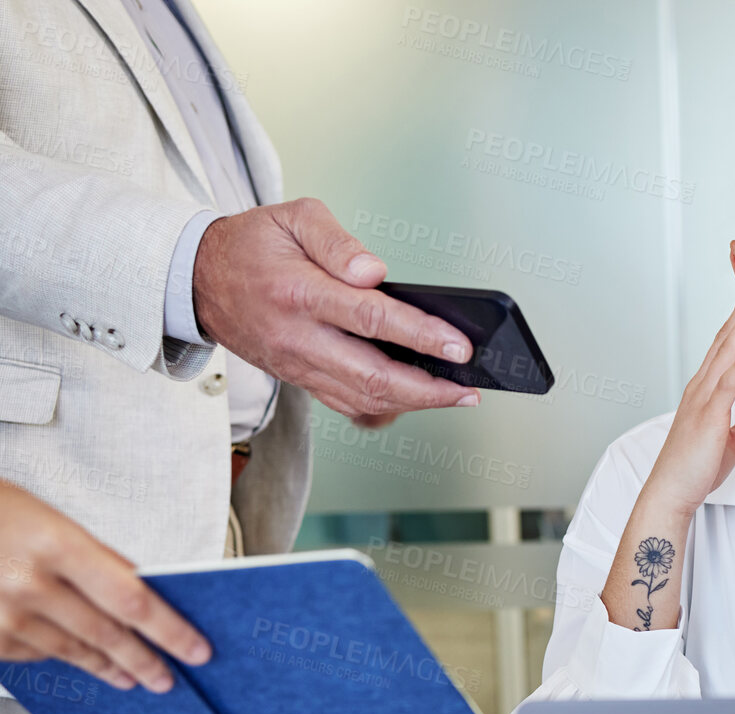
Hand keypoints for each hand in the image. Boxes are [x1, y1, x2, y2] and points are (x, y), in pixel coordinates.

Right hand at [0, 482, 210, 692]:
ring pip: (74, 651)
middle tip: (169, 676)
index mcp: (57, 545)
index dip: (170, 631)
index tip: (196, 649)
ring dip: (109, 666)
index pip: (132, 600)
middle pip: (107, 634)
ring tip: (132, 674)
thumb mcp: (53, 521)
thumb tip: (146, 589)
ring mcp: (3, 615)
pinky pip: (37, 654)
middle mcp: (29, 583)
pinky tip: (81, 658)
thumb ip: (100, 558)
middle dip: (145, 660)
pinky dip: (63, 655)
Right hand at [192, 198, 478, 419]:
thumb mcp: (292, 217)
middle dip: (429, 388)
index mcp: (299, 291)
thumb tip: (373, 273)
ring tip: (455, 395)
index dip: (421, 335)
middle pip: (372, 376)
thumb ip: (336, 241)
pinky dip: (384, 408)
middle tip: (469, 388)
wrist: (197, 278)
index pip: (371, 318)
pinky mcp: (298, 378)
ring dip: (414, 404)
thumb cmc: (252, 243)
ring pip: (362, 398)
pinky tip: (415, 399)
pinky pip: (346, 404)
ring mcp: (297, 364)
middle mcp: (298, 336)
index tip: (460, 346)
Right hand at [640, 269, 734, 514]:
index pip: (727, 343)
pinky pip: (726, 382)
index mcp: (707, 389)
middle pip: (726, 335)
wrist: (671, 493)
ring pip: (726, 350)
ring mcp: (702, 398)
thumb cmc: (695, 470)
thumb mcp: (731, 442)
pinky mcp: (707, 415)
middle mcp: (701, 386)